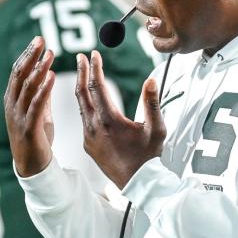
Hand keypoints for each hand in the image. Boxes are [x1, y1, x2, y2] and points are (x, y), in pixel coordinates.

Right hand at [4, 36, 55, 177]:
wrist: (32, 166)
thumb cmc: (36, 139)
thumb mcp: (38, 112)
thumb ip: (41, 95)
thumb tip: (47, 74)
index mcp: (12, 99)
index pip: (18, 71)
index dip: (28, 54)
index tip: (39, 40)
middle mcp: (12, 105)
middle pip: (19, 74)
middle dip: (31, 55)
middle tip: (41, 39)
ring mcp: (18, 116)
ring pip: (27, 87)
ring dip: (39, 68)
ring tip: (50, 54)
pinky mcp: (28, 127)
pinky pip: (36, 104)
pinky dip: (44, 88)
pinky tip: (52, 75)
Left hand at [75, 50, 165, 187]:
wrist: (138, 184)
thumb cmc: (149, 157)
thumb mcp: (157, 129)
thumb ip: (152, 103)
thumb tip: (150, 80)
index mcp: (110, 121)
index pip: (97, 87)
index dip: (95, 69)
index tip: (94, 54)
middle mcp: (94, 128)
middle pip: (83, 94)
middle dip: (82, 73)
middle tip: (80, 58)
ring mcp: (89, 138)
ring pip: (81, 107)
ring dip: (82, 90)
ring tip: (84, 75)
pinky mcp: (88, 146)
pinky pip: (83, 121)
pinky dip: (84, 106)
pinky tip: (89, 102)